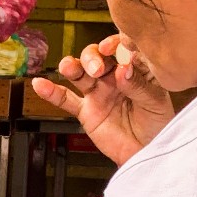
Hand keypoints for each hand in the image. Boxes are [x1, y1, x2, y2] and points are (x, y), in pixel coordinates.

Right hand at [30, 35, 173, 167]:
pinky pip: (66, 100)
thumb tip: (122, 69)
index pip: (122, 48)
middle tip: (97, 69)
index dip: (115, 43)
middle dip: (93, 58)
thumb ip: (138, 85)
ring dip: (72, 66)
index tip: (111, 47)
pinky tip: (40, 85)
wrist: (146, 153)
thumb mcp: (155, 102)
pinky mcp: (86, 110)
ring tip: (68, 68)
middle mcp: (113, 76)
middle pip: (96, 56)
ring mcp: (98, 92)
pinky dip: (51, 92)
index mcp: (134, 68)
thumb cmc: (157, 126)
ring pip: (80, 72)